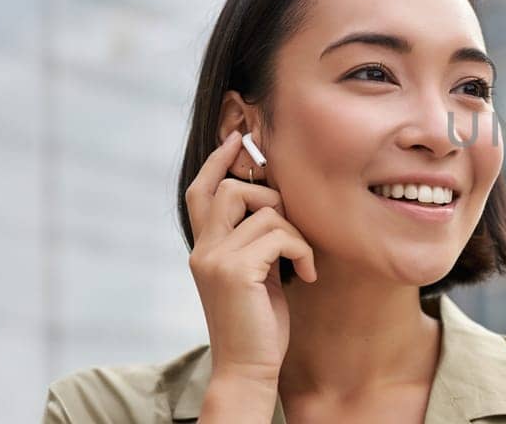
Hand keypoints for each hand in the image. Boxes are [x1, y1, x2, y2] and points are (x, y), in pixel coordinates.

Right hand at [184, 131, 317, 389]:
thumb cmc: (259, 323)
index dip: (217, 161)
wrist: (248, 367)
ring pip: (264, 208)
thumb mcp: (256, 273)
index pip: (200, 191)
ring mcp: (215, 259)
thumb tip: (275, 201)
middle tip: (292, 226)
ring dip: (294, 230)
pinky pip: (280, 234)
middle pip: (229, 188)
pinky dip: (302, 250)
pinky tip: (305, 274)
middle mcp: (202, 249)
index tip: (238, 138)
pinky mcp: (235, 270)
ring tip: (301, 259)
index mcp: (204, 248)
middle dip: (269, 195)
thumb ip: (254, 240)